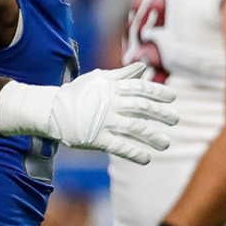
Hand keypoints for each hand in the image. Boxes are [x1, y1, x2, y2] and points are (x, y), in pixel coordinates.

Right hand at [0, 62, 177, 164]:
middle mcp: (111, 103)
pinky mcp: (96, 138)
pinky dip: (134, 153)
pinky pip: (119, 146)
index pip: (140, 88)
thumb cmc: (78, 93)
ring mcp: (104, 121)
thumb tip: (142, 66)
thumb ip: (122, 75)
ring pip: (134, 128)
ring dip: (152, 137)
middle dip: (161, 114)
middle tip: (176, 120)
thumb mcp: (99, 78)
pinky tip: (146, 159)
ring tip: (166, 144)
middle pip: (141, 108)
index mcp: (112, 87)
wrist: (49, 109)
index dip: (157, 92)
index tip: (173, 97)